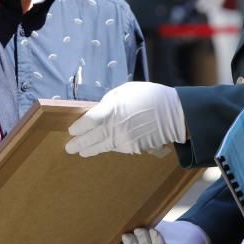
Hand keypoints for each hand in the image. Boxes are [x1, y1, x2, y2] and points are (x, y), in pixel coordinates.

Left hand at [65, 82, 186, 156]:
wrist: (173, 114)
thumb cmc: (149, 97)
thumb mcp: (125, 91)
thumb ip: (109, 102)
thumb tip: (98, 112)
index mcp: (112, 110)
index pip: (88, 121)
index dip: (78, 127)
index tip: (72, 130)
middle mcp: (115, 127)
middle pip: (91, 138)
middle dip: (79, 144)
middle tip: (69, 148)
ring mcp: (124, 140)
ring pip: (102, 146)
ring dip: (91, 149)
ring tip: (83, 152)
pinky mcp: (132, 148)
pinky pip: (117, 148)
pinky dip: (111, 146)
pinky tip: (107, 145)